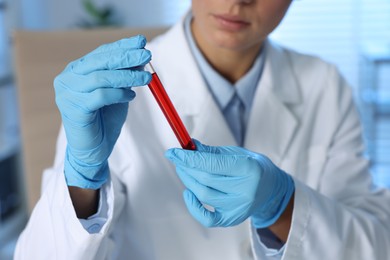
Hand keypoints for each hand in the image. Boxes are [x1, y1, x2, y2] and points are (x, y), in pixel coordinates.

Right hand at [54, 35, 151, 188]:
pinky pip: (100, 96)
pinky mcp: (74, 109)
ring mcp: (68, 94)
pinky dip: (118, 94)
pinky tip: (130, 96)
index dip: (122, 46)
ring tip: (146, 79)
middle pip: (100, 61)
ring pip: (101, 78)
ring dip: (127, 76)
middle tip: (147, 54)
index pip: (101, 53)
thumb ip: (125, 77)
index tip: (141, 41)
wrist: (93, 150)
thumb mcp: (118, 93)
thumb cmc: (105, 121)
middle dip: (126, 56)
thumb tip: (142, 58)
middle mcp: (68, 78)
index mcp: (77, 71)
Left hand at [165, 140, 294, 227]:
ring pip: (204, 195)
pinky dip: (193, 206)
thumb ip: (212, 152)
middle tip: (177, 158)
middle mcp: (246, 191)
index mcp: (249, 169)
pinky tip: (189, 193)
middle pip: (206, 179)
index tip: (173, 152)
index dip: (189, 158)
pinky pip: (207, 218)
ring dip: (188, 181)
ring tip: (183, 169)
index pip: (212, 164)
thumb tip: (188, 147)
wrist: (270, 189)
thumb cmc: (252, 167)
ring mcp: (239, 208)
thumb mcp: (236, 154)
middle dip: (186, 167)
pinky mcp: (232, 220)